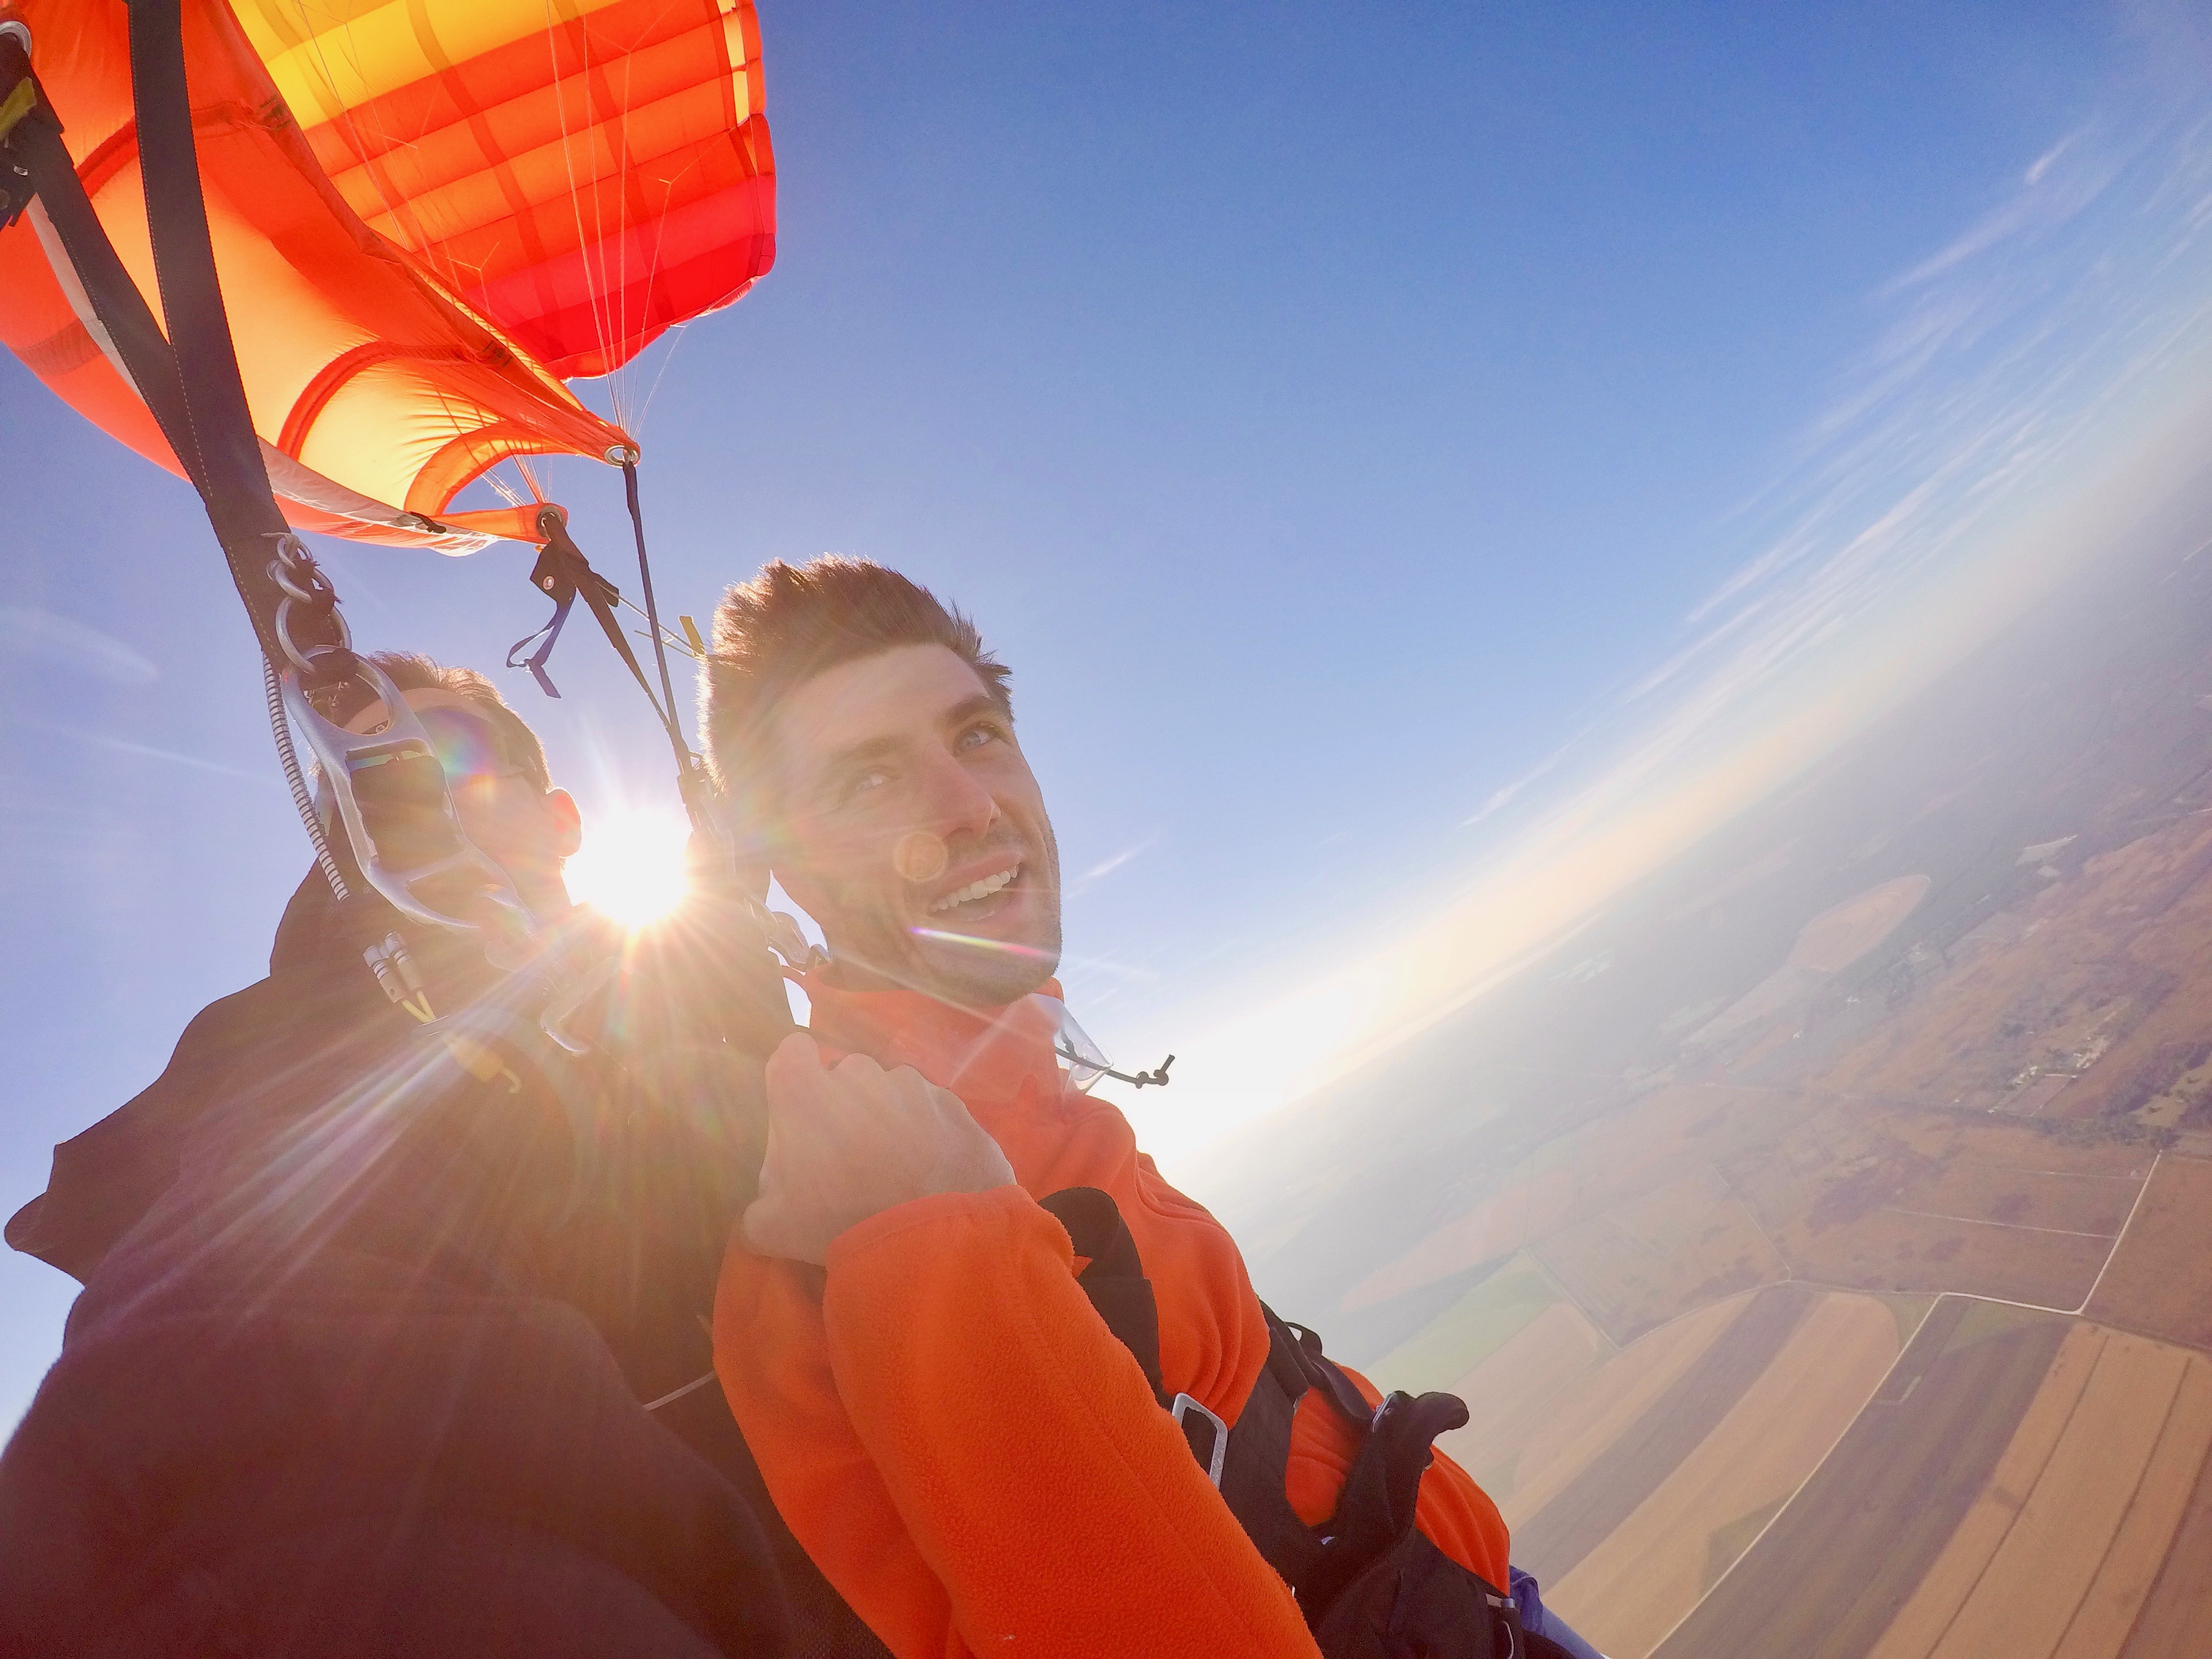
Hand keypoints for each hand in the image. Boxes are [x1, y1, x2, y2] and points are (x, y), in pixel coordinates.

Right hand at [742, 1033, 1015, 1264]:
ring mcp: (912, 1083)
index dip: (795, 1078)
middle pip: (844, 1077)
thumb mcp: (772, 1227)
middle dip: (843, 1107)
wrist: (935, 1236)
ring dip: (888, 1118)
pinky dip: (928, 1132)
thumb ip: (760, 1203)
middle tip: (848, 1158)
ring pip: (891, 1092)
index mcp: (805, 1089)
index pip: (791, 1052)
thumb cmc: (840, 1221)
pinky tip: (930, 1171)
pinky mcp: (953, 1103)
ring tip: (896, 1169)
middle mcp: (859, 1071)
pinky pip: (931, 1110)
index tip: (802, 1112)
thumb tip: (769, 1199)